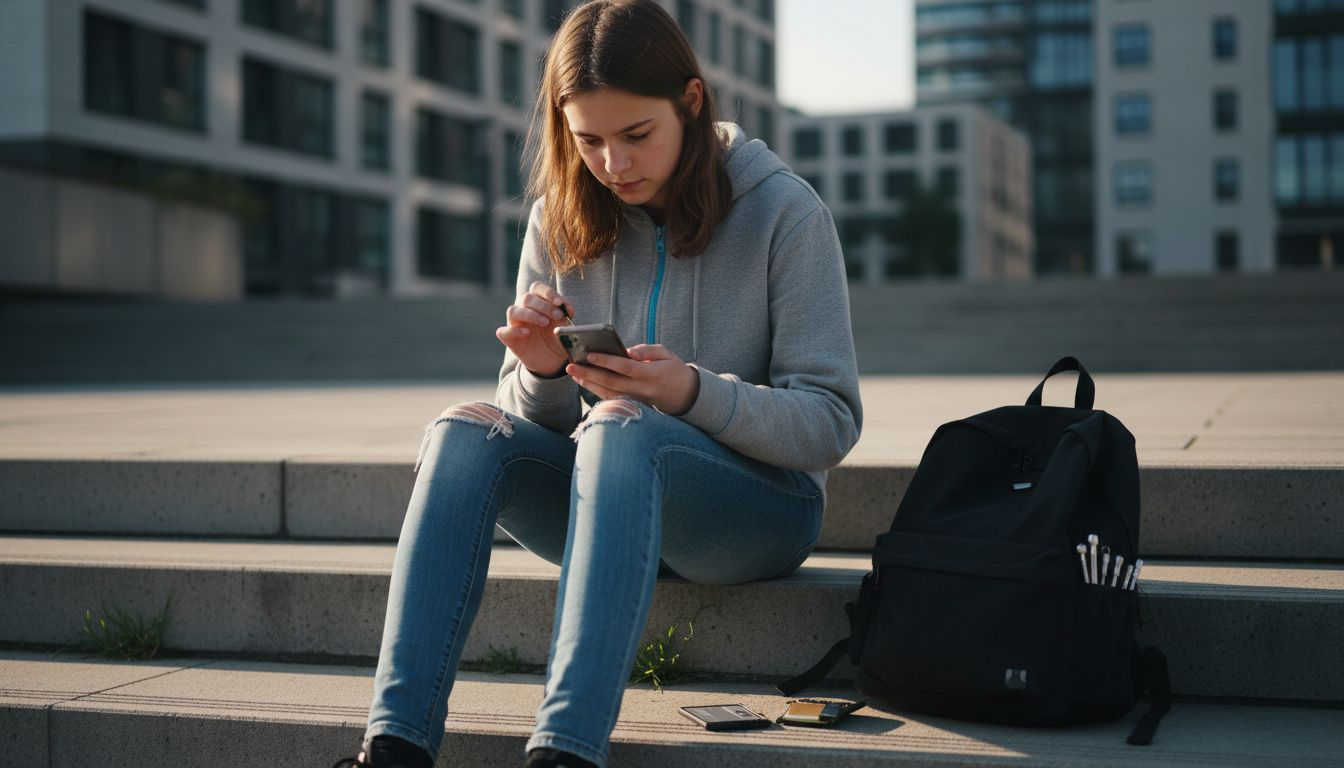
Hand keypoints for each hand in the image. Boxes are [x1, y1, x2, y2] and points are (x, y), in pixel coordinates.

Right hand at [496, 281, 573, 377]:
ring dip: (530, 314)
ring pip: (513, 311)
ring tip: (545, 323)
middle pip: (527, 298)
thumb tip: (567, 308)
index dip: (548, 293)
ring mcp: (514, 323)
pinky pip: (504, 331)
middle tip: (558, 315)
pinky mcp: (509, 338)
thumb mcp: (566, 326)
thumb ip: (567, 314)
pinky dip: (514, 330)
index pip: (537, 287)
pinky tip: (527, 333)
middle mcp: (523, 309)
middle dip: (544, 306)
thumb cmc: (557, 337)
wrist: (552, 360)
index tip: (560, 303)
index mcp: (537, 301)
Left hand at [567, 344, 700, 414]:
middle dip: (589, 374)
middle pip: (611, 382)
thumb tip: (627, 351)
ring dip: (589, 383)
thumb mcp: (667, 354)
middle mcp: (642, 389)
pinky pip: (612, 399)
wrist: (686, 395)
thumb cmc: (674, 370)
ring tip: (573, 372)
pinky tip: (585, 381)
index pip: (625, 367)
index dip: (607, 362)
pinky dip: (596, 390)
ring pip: (608, 393)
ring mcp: (636, 400)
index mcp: (651, 374)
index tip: (590, 354)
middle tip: (571, 365)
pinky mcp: (633, 405)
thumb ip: (646, 351)